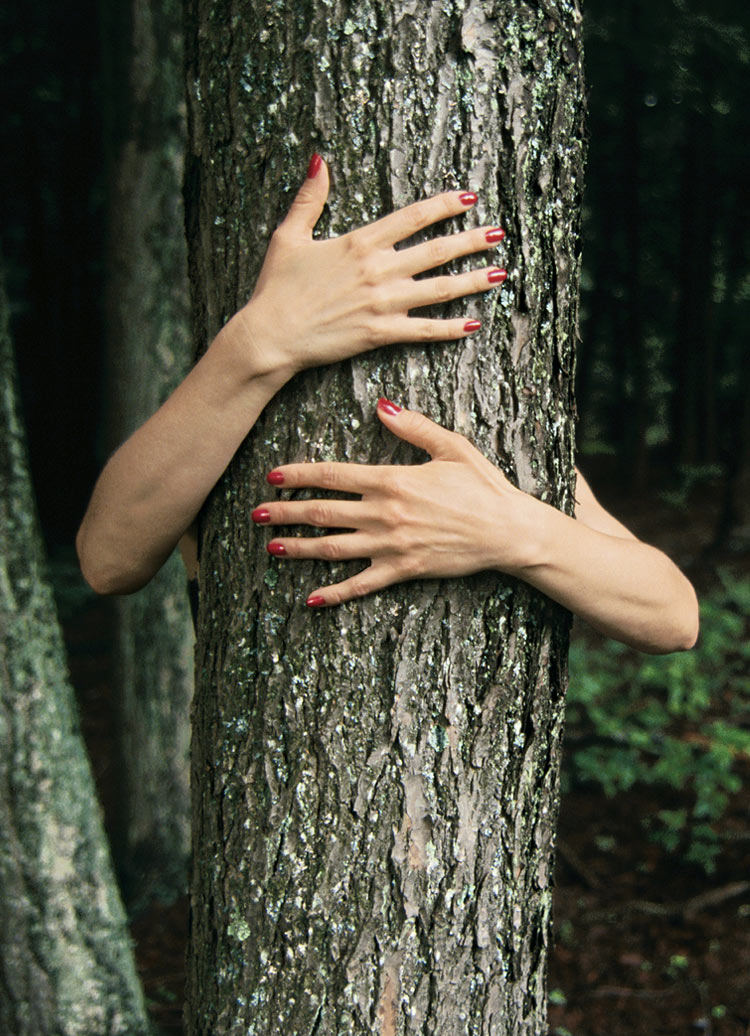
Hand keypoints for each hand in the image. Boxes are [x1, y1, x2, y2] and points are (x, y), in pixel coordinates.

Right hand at [223, 155, 506, 379]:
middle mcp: (378, 269)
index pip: (414, 216)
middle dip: (472, 240)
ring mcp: (383, 302)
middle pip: (437, 250)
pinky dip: (450, 328)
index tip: (469, 198)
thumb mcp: (289, 235)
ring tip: (499, 273)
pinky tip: (473, 324)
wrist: (271, 334)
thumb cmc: (276, 288)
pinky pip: (424, 330)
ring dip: (473, 280)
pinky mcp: (380, 333)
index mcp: (360, 242)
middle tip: (498, 233)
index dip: (445, 205)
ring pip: (439, 289)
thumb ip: (309, 197)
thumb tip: (318, 159)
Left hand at [252, 399, 534, 606]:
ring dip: (299, 548)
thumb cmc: (482, 486)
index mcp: (392, 480)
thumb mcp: (451, 447)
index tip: (273, 476)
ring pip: (333, 548)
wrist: (508, 531)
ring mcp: (391, 545)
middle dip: (286, 512)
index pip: (333, 475)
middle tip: (256, 513)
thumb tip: (380, 406)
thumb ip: (412, 426)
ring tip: (271, 547)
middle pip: (323, 512)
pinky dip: (335, 593)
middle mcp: (384, 513)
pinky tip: (311, 599)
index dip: (299, 475)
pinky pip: (362, 585)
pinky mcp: (403, 570)